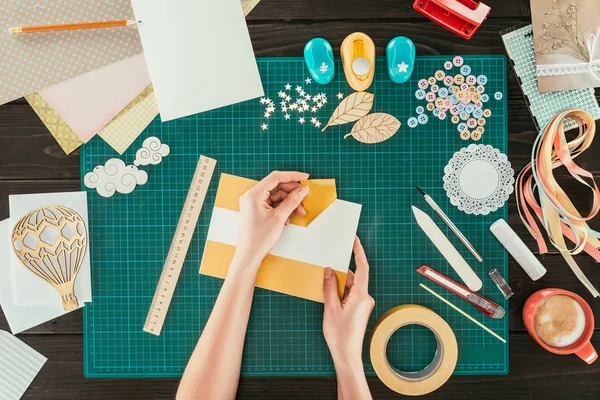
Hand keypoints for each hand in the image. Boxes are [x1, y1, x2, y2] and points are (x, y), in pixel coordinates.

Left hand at [234, 171, 309, 270]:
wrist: (249, 255)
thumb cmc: (259, 239)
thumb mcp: (279, 218)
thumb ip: (292, 201)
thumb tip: (303, 190)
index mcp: (254, 194)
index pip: (275, 178)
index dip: (292, 176)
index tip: (305, 177)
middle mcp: (251, 196)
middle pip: (276, 187)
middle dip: (292, 193)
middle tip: (304, 199)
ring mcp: (253, 203)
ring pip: (276, 196)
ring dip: (289, 203)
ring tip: (298, 212)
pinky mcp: (256, 210)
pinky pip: (272, 203)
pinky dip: (282, 208)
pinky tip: (289, 217)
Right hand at [323, 237, 374, 365]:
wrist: (347, 356)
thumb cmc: (340, 335)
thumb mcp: (331, 308)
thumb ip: (330, 287)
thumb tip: (330, 271)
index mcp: (361, 295)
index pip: (362, 267)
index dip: (359, 252)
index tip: (354, 240)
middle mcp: (365, 297)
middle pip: (353, 278)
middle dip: (339, 274)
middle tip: (326, 271)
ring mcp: (363, 304)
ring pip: (350, 287)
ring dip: (338, 286)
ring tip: (326, 292)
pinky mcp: (359, 309)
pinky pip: (350, 295)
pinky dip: (340, 293)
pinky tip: (330, 298)